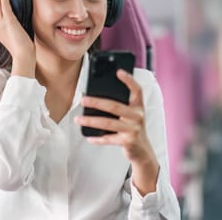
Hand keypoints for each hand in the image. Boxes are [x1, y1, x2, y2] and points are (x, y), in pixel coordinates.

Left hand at [75, 69, 158, 193]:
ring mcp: (133, 129)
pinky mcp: (128, 141)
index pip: (136, 90)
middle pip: (114, 106)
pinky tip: (89, 137)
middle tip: (82, 100)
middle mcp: (138, 116)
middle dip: (96, 102)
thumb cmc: (133, 128)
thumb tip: (97, 99)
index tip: (118, 72)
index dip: (129, 80)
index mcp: (139, 106)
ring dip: (91, 121)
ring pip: (108, 123)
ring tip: (78, 119)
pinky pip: (109, 139)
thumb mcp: (132, 115)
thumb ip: (121, 106)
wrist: (142, 150)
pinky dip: (98, 139)